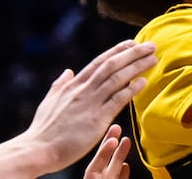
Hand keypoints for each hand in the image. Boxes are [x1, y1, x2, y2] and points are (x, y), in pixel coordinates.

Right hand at [22, 39, 155, 170]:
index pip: (99, 62)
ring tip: (153, 59)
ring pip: (117, 79)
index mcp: (74, 85)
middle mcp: (84, 90)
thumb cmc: (44, 129)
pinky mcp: (96, 119)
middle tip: (150, 45)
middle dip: (133, 53)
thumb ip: (60, 85)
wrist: (38, 148)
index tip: (132, 43)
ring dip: (137, 67)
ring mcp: (91, 103)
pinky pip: (117, 100)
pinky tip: (143, 82)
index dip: (117, 51)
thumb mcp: (50, 101)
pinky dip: (131, 89)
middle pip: (112, 65)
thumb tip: (68, 71)